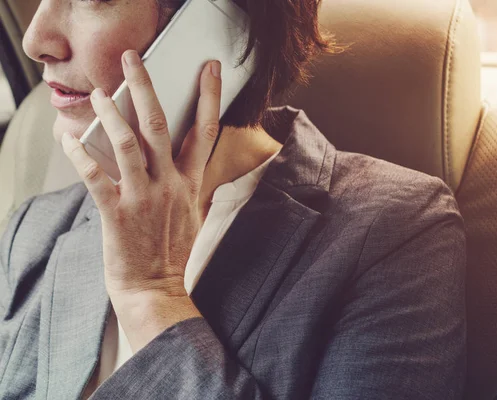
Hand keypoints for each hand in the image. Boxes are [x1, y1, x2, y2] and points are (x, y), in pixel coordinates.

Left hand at [61, 50, 221, 302]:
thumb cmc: (173, 252)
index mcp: (191, 183)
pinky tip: (67, 138)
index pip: (206, 130)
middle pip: (159, 124)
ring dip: (111, 113)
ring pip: (128, 143)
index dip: (210, 96)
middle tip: (132, 59)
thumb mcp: (194, 214)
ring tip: (100, 93)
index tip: (210, 68)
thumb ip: (194, 186)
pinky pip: (95, 175)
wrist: (157, 288)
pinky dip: (79, 153)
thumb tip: (193, 166)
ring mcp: (144, 197)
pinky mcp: (117, 212)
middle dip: (146, 86)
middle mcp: (171, 184)